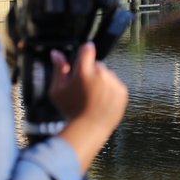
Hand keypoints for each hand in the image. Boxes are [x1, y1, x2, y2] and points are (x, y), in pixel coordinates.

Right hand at [49, 43, 127, 171]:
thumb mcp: (57, 90)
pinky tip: (101, 102)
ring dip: (101, 82)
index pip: (87, 49)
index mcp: (84, 71)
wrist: (89, 129)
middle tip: (83, 90)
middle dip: (91, 73)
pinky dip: (110, 91)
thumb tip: (56, 53)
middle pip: (96, 65)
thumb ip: (59, 69)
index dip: (84, 52)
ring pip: (107, 75)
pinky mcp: (122, 91)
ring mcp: (113, 82)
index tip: (83, 56)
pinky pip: (115, 85)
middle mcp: (101, 74)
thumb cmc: (70, 110)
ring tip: (92, 99)